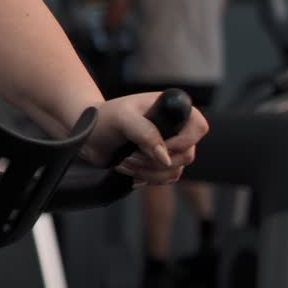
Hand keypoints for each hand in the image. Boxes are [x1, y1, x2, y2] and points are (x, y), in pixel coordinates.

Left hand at [80, 93, 209, 185]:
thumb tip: (165, 158)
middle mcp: (175, 128)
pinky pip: (166, 179)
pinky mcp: (160, 163)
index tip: (154, 148)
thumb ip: (145, 133)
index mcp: (171, 109)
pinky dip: (146, 178)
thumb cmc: (103, 118)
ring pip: (175, 171)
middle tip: (128, 156)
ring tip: (124, 162)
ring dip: (147, 172)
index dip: (182, 142)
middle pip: (186, 156)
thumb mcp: (122, 118)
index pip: (199, 127)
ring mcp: (169, 147)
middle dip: (153, 161)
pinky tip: (128, 170)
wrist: (88, 135)